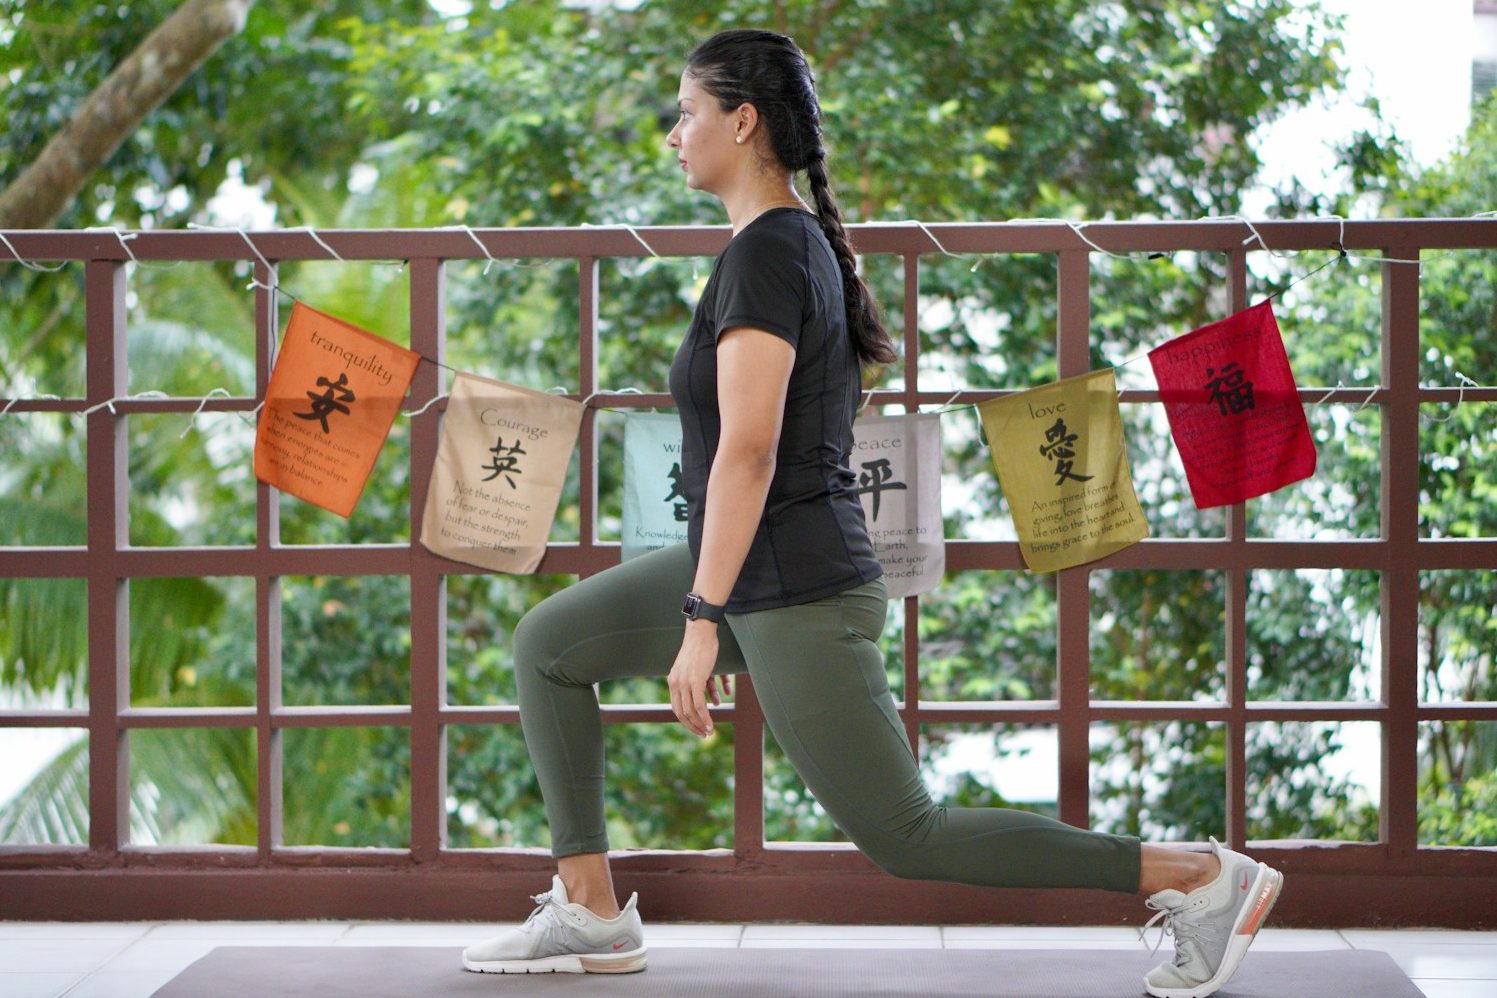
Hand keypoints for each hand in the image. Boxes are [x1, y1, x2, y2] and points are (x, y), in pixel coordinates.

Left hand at [667, 622, 731, 737]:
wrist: (701, 632)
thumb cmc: (702, 648)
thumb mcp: (695, 668)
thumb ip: (698, 683)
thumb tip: (712, 700)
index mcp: (672, 681)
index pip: (676, 708)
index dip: (686, 721)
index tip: (697, 728)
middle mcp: (675, 683)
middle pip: (681, 713)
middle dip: (693, 727)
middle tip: (703, 734)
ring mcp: (684, 683)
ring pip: (690, 712)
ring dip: (700, 725)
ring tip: (709, 732)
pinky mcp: (695, 681)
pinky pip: (699, 705)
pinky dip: (705, 718)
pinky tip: (711, 724)